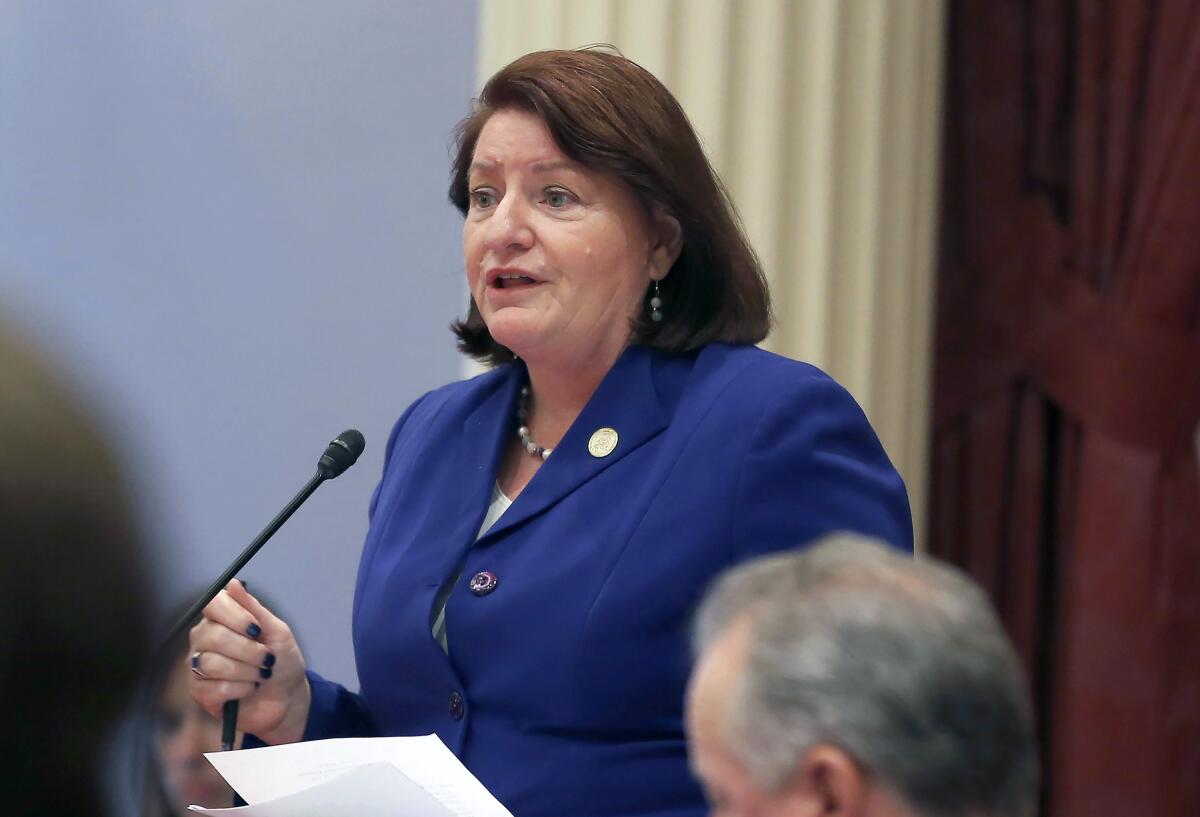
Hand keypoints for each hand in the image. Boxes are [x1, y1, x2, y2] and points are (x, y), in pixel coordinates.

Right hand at [188, 580, 310, 744]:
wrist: (288, 697)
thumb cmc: (282, 661)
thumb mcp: (277, 631)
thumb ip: (254, 609)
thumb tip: (232, 583)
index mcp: (222, 619)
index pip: (212, 604)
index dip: (234, 615)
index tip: (256, 628)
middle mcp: (205, 639)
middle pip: (212, 636)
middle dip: (248, 650)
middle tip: (267, 658)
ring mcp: (199, 666)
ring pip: (212, 663)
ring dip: (247, 671)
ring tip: (262, 674)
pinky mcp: (201, 693)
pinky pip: (215, 688)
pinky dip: (241, 689)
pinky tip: (250, 689)